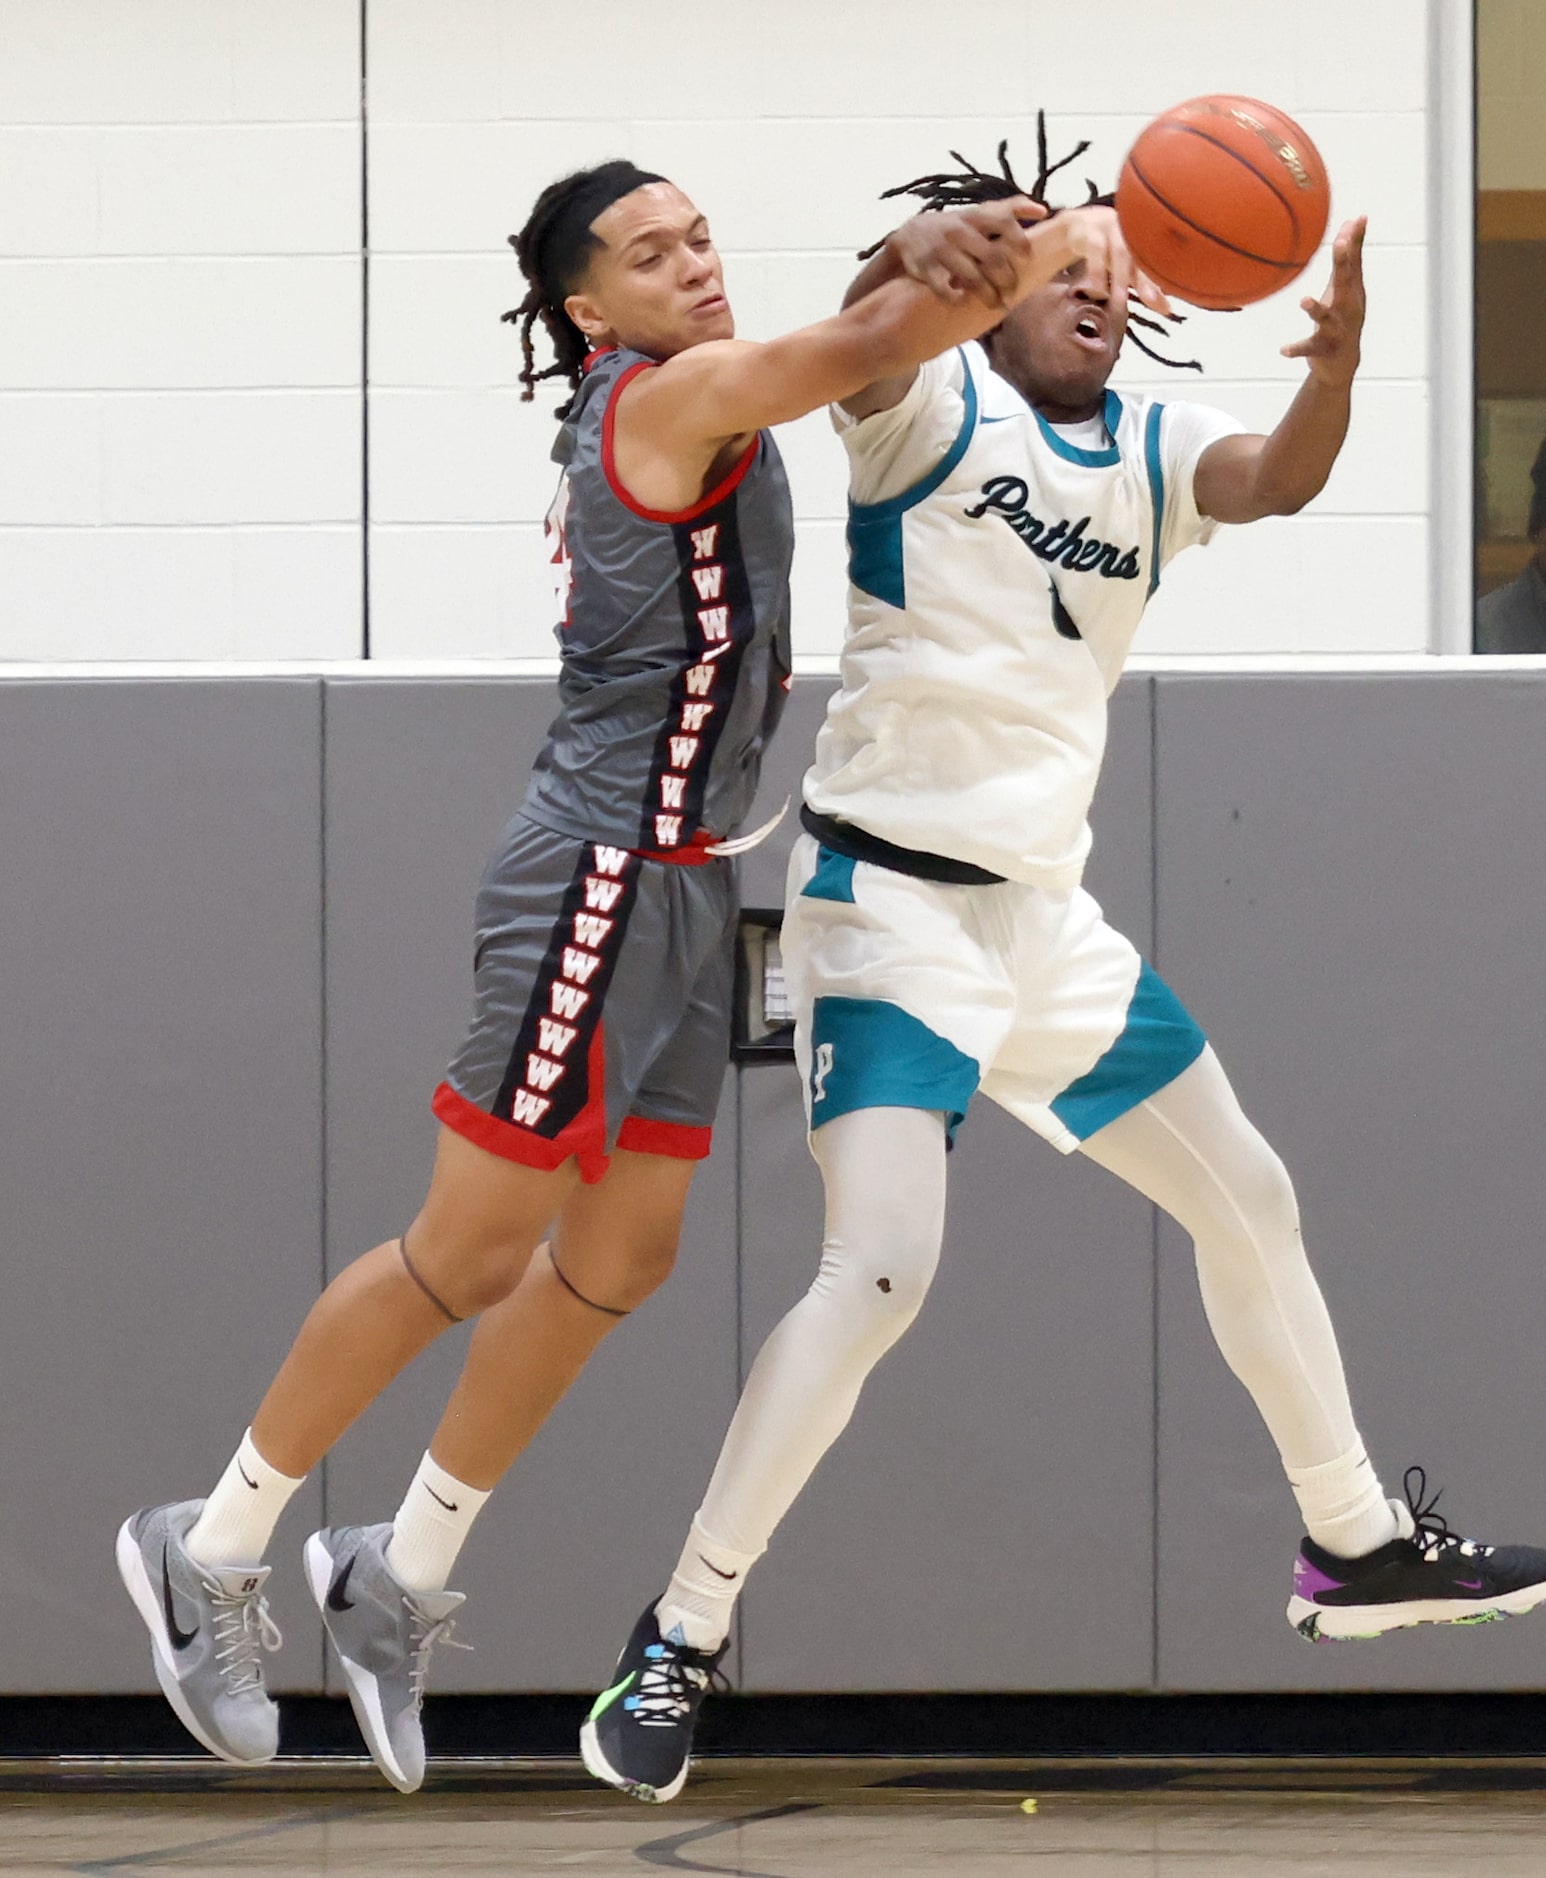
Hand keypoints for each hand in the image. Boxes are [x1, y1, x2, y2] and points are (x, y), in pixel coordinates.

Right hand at [887, 198, 1046, 309]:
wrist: (909, 235)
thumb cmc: (954, 227)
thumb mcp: (978, 213)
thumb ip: (1009, 210)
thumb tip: (1044, 210)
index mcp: (974, 217)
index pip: (1003, 221)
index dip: (1018, 239)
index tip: (1026, 257)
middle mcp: (959, 231)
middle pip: (992, 257)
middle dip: (1007, 279)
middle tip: (1013, 293)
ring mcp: (941, 250)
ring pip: (972, 277)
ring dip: (988, 295)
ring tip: (997, 305)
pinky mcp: (924, 268)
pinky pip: (944, 289)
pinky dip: (957, 298)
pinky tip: (964, 302)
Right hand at [1036, 205, 1175, 320]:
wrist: (1078, 226)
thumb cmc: (1111, 248)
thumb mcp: (1128, 268)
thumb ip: (1147, 286)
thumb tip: (1167, 310)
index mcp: (1145, 240)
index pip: (1156, 262)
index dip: (1161, 283)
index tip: (1165, 306)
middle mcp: (1131, 231)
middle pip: (1141, 255)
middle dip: (1145, 280)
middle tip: (1149, 301)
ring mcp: (1111, 227)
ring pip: (1119, 251)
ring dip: (1120, 277)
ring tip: (1119, 301)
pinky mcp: (1089, 230)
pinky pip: (1094, 248)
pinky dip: (1096, 270)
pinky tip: (1096, 289)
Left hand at [1281, 216, 1365, 385]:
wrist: (1341, 364)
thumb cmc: (1341, 317)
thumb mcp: (1346, 287)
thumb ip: (1350, 257)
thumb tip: (1355, 220)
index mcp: (1352, 292)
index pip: (1354, 263)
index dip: (1354, 242)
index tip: (1356, 220)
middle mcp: (1348, 308)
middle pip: (1345, 283)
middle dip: (1343, 263)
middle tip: (1340, 243)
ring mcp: (1336, 330)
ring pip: (1326, 317)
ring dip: (1316, 308)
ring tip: (1304, 300)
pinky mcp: (1323, 350)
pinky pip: (1309, 348)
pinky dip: (1297, 349)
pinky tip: (1283, 350)